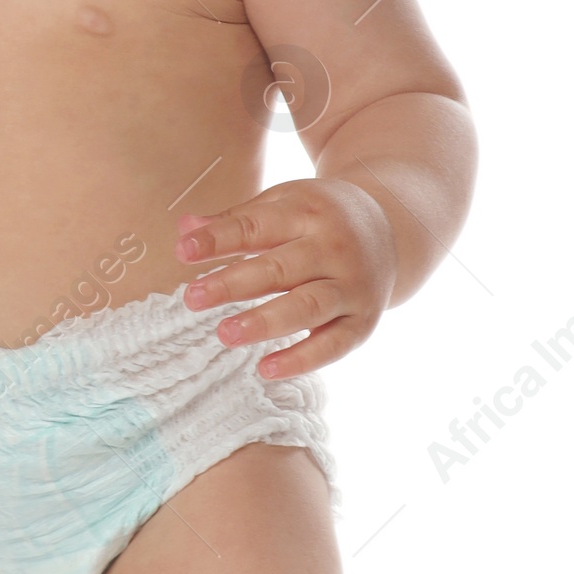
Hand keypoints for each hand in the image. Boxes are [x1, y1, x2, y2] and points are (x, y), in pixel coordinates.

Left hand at [176, 177, 397, 376]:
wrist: (392, 230)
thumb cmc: (318, 219)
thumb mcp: (282, 205)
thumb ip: (234, 221)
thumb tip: (183, 230)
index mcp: (308, 212)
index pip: (257, 226)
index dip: (219, 239)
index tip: (182, 252)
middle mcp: (334, 248)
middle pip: (280, 268)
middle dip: (234, 284)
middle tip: (191, 298)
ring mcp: (352, 286)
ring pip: (308, 306)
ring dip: (265, 322)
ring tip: (225, 334)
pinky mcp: (363, 321)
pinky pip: (333, 344)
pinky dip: (302, 359)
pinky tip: (266, 369)